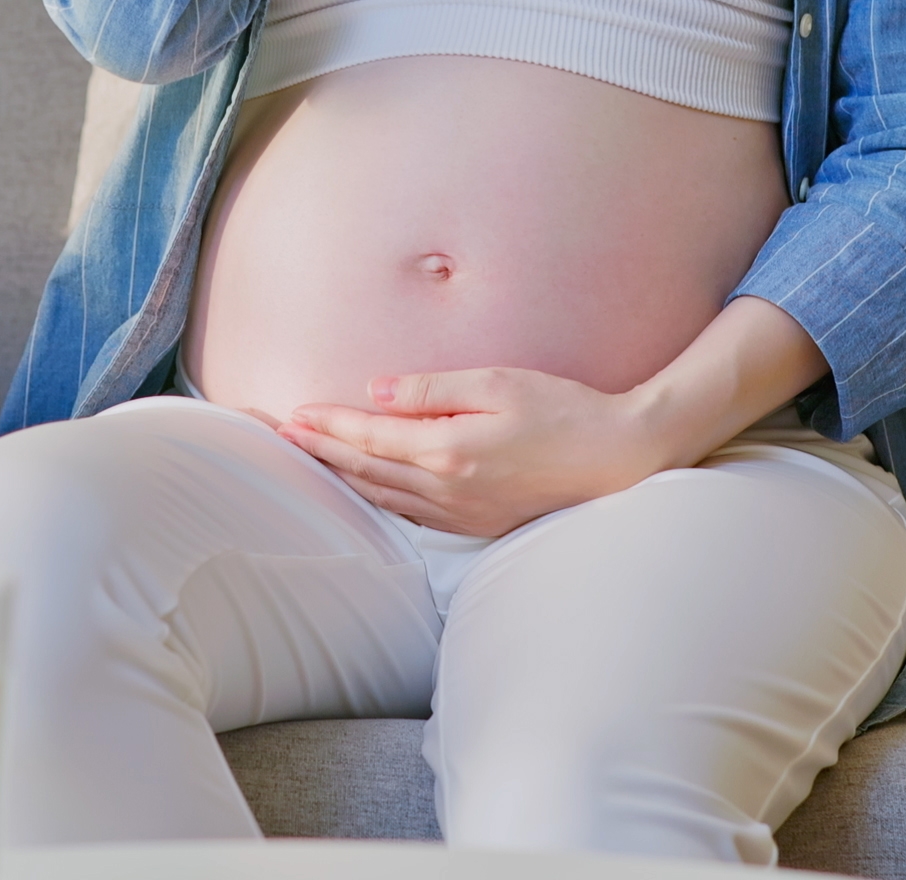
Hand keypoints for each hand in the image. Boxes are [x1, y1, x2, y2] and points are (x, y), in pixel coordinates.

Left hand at [281, 367, 680, 538]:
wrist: (620, 459)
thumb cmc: (565, 411)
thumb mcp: (498, 383)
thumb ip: (432, 388)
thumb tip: (376, 392)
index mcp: (449, 451)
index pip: (370, 438)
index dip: (329, 426)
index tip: (295, 413)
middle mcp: (448, 490)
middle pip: (368, 471)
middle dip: (323, 451)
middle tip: (285, 435)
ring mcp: (463, 513)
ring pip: (386, 496)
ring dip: (346, 475)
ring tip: (316, 456)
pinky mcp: (479, 522)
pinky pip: (413, 513)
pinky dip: (381, 496)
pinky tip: (370, 484)